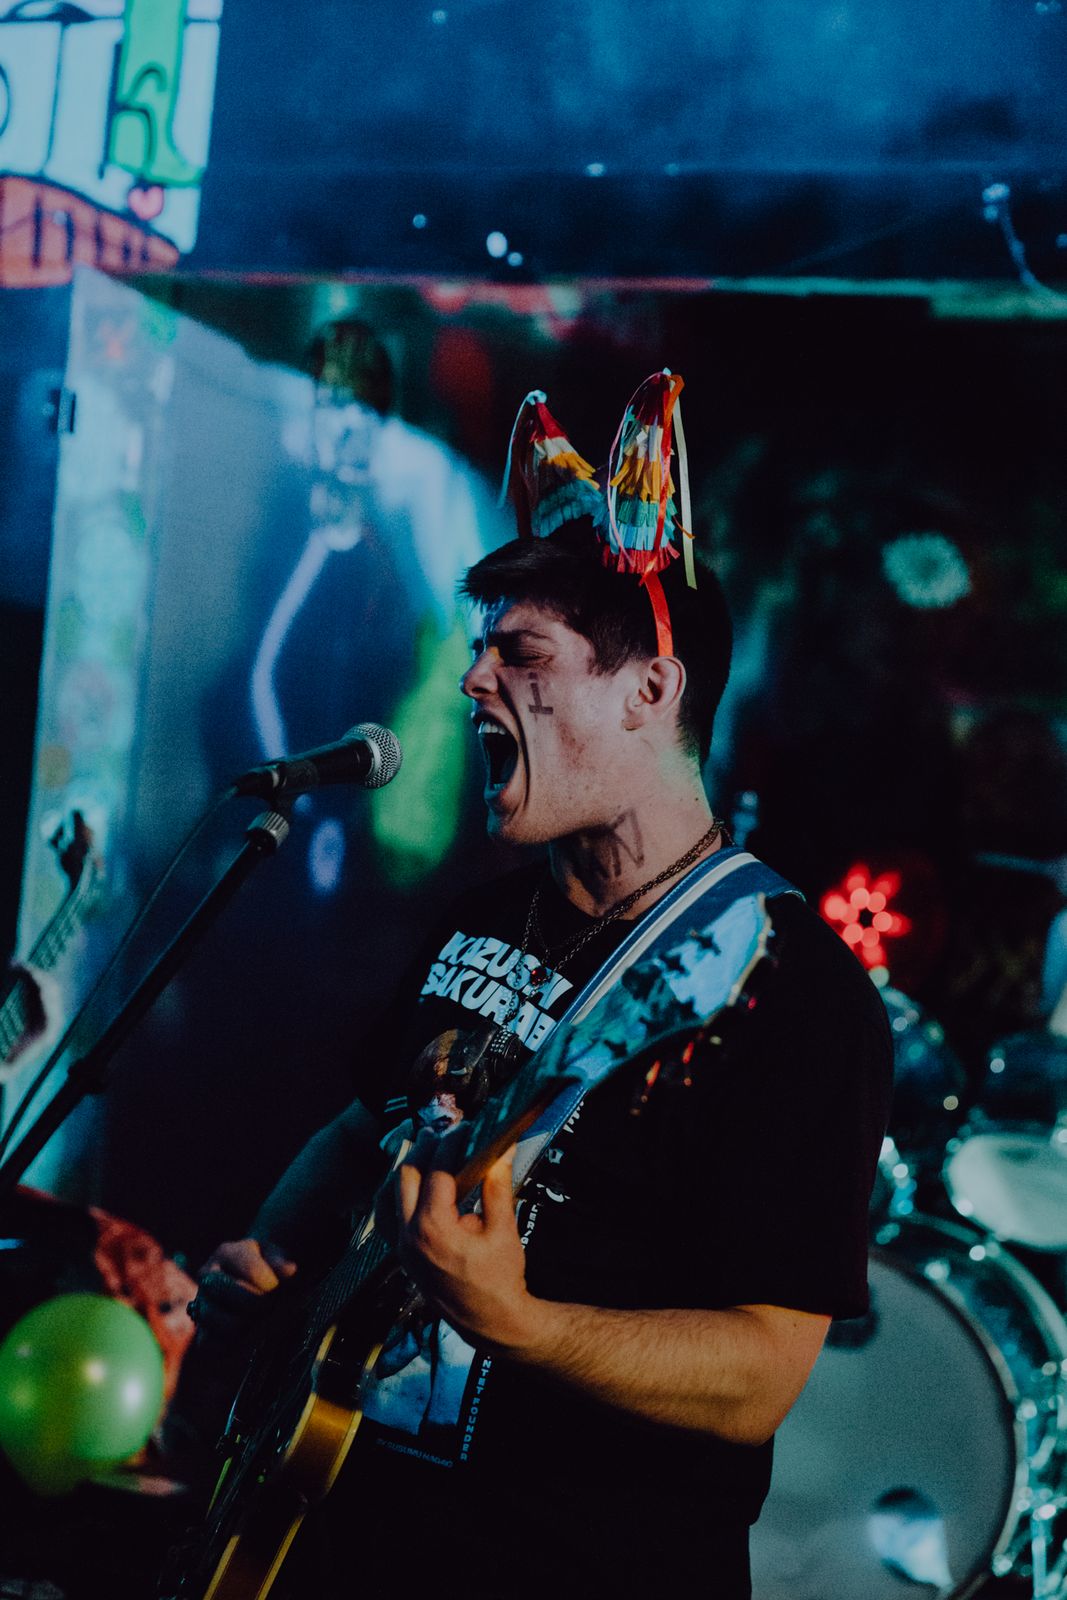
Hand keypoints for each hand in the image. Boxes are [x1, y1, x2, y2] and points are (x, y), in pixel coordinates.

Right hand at [188, 1237, 296, 1340]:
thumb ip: (280, 1262)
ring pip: (215, 1317)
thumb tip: (289, 1270)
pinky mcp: (201, 1330)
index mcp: (227, 1253)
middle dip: (256, 1302)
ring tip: (257, 1322)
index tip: (277, 1288)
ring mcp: (200, 1303)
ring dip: (242, 1323)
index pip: (251, 1270)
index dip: (270, 1283)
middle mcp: (207, 1276)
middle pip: (227, 1291)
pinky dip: (227, 1344)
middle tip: (269, 1306)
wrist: (248, 1283)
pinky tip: (245, 1338)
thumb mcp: (274, 1257)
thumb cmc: (265, 1267)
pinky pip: (207, 1343)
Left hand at [397, 1146, 542, 1352]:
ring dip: (404, 1170)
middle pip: (406, 1176)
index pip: (437, 1171)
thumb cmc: (500, 1279)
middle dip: (424, 1149)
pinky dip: (394, 1196)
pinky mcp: (402, 1256)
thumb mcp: (504, 1230)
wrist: (491, 1321)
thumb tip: (500, 1153)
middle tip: (443, 1132)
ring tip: (421, 1149)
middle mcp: (409, 1235)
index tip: (466, 1130)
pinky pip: (387, 1219)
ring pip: (388, 1196)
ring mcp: (402, 1247)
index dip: (452, 1145)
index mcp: (434, 1226)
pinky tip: (409, 1185)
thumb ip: (497, 1187)